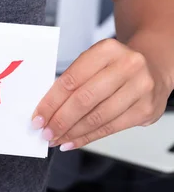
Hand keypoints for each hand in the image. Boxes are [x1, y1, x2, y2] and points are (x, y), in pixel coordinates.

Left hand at [32, 39, 171, 150]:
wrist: (153, 67)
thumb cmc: (115, 67)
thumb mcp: (94, 62)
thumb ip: (72, 82)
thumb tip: (45, 111)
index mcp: (107, 50)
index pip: (71, 80)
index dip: (51, 102)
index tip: (38, 118)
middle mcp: (127, 66)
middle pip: (84, 100)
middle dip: (60, 120)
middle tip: (45, 132)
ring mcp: (140, 88)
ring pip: (97, 117)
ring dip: (71, 132)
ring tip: (56, 139)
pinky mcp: (146, 109)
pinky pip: (110, 129)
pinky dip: (87, 138)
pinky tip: (72, 141)